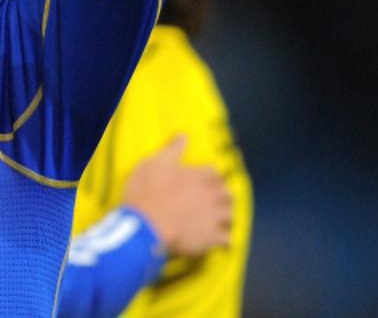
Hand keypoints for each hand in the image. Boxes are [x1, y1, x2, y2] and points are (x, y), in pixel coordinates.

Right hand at [123, 135, 232, 257]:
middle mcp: (216, 194)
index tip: (201, 180)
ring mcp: (217, 217)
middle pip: (227, 194)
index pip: (215, 171)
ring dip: (224, 218)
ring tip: (215, 221)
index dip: (207, 176)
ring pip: (230, 217)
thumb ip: (173, 150)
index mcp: (203, 175)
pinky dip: (223, 240)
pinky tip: (217, 241)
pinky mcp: (214, 238)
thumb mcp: (155, 163)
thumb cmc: (148, 191)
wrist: (147, 226)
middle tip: (209, 201)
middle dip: (221, 196)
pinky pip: (227, 240)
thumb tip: (183, 136)